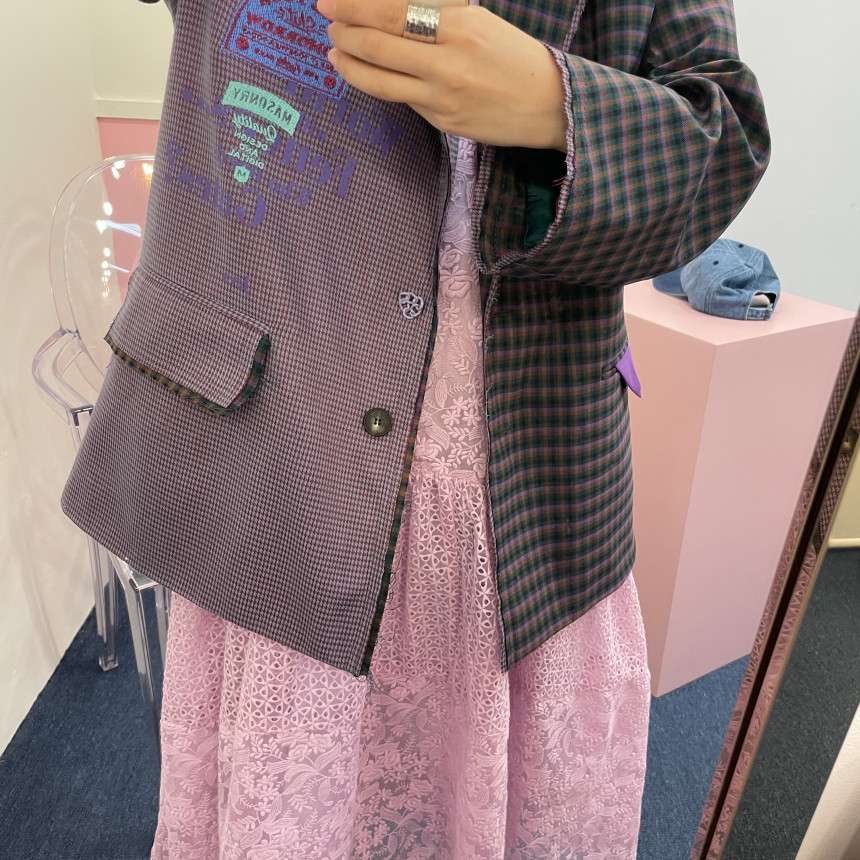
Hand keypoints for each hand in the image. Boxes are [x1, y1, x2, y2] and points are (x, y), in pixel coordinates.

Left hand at [316, 0, 567, 150]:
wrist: (550, 104)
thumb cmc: (515, 58)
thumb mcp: (479, 22)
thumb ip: (435, 16)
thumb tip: (388, 13)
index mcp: (461, 26)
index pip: (392, 11)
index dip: (354, 5)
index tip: (330, 1)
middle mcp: (450, 61)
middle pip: (380, 44)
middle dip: (344, 31)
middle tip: (328, 21)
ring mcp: (444, 96)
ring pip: (381, 79)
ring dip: (349, 63)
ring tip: (334, 50)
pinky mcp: (444, 121)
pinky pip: (401, 100)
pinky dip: (375, 84)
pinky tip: (363, 74)